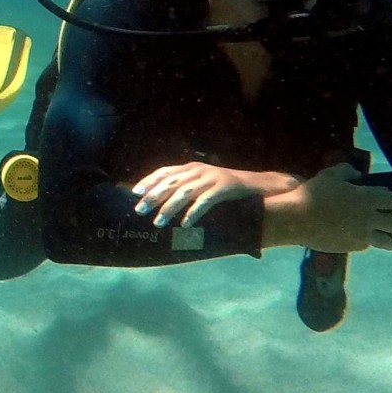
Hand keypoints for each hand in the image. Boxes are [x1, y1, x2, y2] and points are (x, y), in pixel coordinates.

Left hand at [131, 162, 299, 228]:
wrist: (257, 186)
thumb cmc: (225, 188)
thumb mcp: (202, 183)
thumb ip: (184, 187)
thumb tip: (159, 200)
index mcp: (191, 168)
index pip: (164, 171)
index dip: (148, 181)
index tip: (134, 192)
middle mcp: (199, 170)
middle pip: (171, 182)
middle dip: (153, 196)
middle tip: (140, 210)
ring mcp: (212, 178)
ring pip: (185, 192)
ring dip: (169, 208)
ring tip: (158, 222)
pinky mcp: (225, 188)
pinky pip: (206, 201)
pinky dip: (194, 213)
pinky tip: (185, 224)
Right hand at [262, 163, 391, 253]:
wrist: (297, 219)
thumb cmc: (313, 194)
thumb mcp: (331, 175)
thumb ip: (348, 172)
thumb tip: (358, 175)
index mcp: (367, 198)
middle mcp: (369, 218)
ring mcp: (361, 235)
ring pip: (385, 241)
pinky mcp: (351, 247)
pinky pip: (366, 245)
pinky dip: (369, 242)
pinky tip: (368, 242)